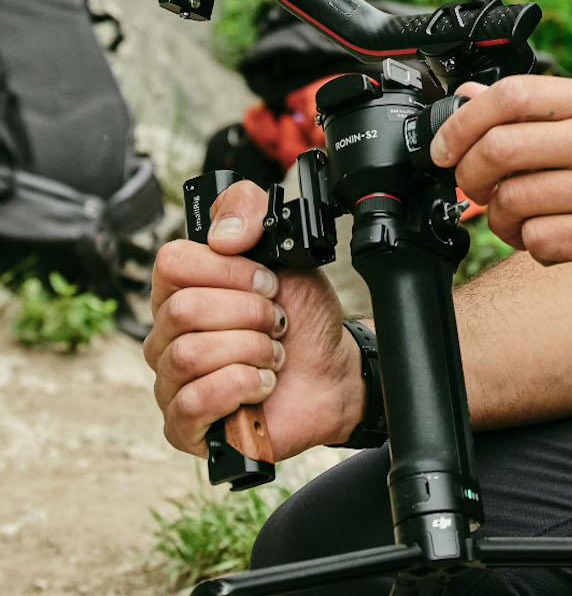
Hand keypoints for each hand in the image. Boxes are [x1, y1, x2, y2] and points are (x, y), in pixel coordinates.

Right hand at [143, 181, 362, 459]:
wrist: (332, 374)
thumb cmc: (302, 320)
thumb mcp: (290, 255)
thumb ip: (253, 217)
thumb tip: (225, 234)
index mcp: (182, 289)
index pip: (172, 262)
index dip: (231, 271)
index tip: (269, 284)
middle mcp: (167, 333)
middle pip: (184, 310)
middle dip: (251, 315)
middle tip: (278, 324)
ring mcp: (170, 380)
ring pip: (189, 355)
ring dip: (252, 352)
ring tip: (273, 357)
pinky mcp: (182, 425)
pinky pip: (193, 402)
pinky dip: (242, 388)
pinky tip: (262, 386)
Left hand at [430, 76, 571, 287]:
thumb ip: (547, 111)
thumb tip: (474, 96)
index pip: (511, 96)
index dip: (463, 122)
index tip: (447, 146)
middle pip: (497, 150)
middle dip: (467, 175)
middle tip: (472, 188)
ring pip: (511, 201)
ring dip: (500, 218)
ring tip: (521, 221)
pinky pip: (538, 242)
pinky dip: (533, 247)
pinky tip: (554, 242)